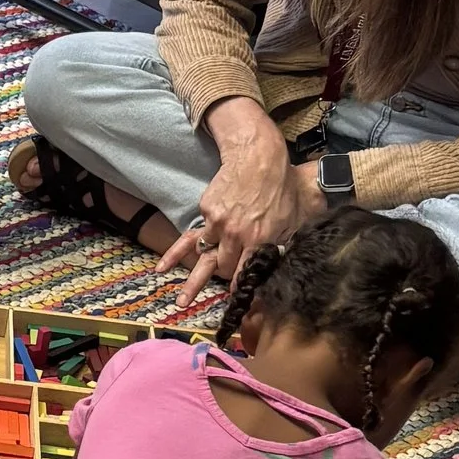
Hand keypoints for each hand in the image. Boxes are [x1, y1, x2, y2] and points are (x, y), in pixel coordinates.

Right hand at [169, 114, 320, 306]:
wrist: (258, 157)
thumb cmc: (281, 187)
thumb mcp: (293, 218)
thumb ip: (287, 243)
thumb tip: (286, 262)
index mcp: (259, 240)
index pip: (246, 273)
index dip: (239, 287)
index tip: (234, 299)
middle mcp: (236, 236)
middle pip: (223, 266)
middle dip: (218, 279)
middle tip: (211, 295)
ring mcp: (219, 224)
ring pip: (205, 255)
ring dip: (193, 278)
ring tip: (181, 301)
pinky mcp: (207, 211)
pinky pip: (198, 233)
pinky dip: (182, 249)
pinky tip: (165, 265)